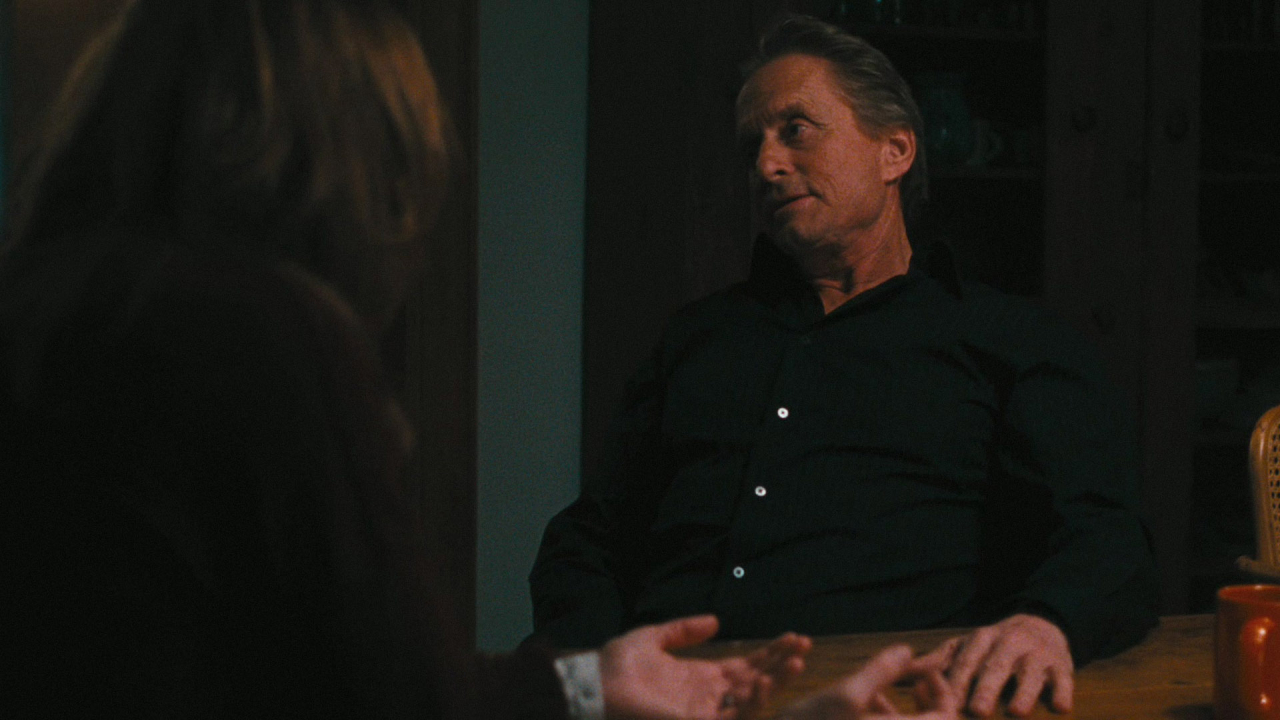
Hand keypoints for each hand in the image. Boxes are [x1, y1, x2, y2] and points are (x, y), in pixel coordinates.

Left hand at [600, 615, 810, 719]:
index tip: (794, 638)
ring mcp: (703, 715)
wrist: (593, 688)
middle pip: (755, 683)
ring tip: (794, 663)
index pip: (747, 667)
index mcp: (701, 679)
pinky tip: (762, 682)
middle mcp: (708, 699)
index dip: (771, 654)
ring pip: (750, 703)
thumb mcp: (652, 639)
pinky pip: (732, 718)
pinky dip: (750, 703)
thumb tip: (716, 621)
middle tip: (803, 647)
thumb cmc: (616, 667)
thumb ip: (683, 630)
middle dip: (781, 665)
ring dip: (774, 683)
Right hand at [778, 645, 957, 719]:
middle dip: (926, 702)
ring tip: (882, 689)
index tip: (924, 671)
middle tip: (914, 678)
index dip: (943, 693)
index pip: (948, 717)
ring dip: (902, 712)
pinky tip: (862, 705)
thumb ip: (880, 672)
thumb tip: (907, 650)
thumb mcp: (845, 695)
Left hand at [910, 614, 1072, 716]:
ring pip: (1030, 674)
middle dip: (986, 689)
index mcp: (981, 639)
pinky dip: (1062, 693)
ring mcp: (1036, 655)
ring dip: (1024, 693)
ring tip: (1015, 712)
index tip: (946, 704)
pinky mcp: (1061, 667)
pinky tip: (1059, 708)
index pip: (965, 661)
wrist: (1041, 628)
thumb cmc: (992, 648)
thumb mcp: (966, 648)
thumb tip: (903, 674)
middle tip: (976, 712)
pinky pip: (1064, 680)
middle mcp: (1008, 644)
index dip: (956, 682)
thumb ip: (938, 663)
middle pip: (996, 667)